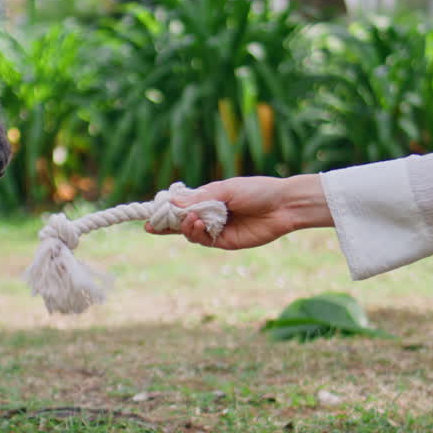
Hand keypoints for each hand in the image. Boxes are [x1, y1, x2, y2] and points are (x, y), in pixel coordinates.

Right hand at [145, 174, 332, 249]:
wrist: (283, 205)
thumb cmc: (256, 190)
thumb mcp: (225, 190)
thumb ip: (199, 198)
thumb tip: (172, 203)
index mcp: (209, 198)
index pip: (181, 206)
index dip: (165, 211)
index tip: (149, 214)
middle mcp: (210, 215)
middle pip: (181, 223)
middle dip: (165, 224)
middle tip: (152, 225)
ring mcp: (217, 229)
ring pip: (190, 233)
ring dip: (184, 227)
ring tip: (191, 219)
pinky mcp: (226, 243)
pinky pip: (204, 241)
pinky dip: (197, 234)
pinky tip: (199, 224)